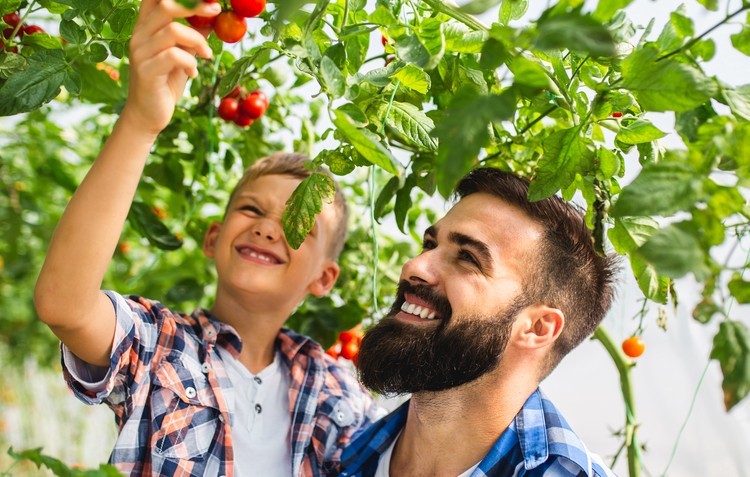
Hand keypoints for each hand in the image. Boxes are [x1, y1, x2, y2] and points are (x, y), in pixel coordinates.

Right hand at [121, 0, 219, 135]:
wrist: (148, 114)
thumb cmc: (167, 81)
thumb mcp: (183, 54)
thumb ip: (192, 35)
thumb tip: (214, 15)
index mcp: (146, 26)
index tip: (207, 0)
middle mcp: (139, 34)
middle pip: (166, 5)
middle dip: (196, 6)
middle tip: (217, 11)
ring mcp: (140, 52)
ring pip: (173, 30)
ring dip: (198, 41)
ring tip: (207, 55)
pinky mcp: (146, 71)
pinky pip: (174, 56)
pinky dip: (191, 63)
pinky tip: (192, 73)